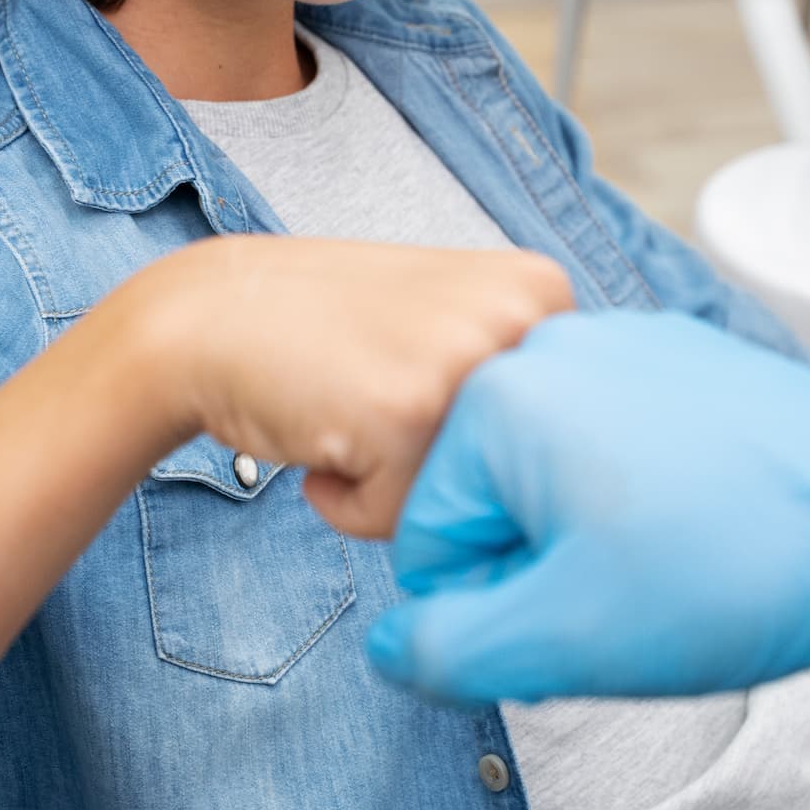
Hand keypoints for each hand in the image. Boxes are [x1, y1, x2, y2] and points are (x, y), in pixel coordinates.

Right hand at [126, 236, 573, 537]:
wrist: (216, 313)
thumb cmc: (333, 328)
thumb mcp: (455, 316)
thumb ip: (522, 372)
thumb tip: (593, 475)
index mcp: (543, 289)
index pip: (561, 431)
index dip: (478, 433)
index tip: (420, 378)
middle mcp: (522, 316)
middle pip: (518, 473)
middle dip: (443, 463)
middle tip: (379, 394)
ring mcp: (469, 363)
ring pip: (465, 501)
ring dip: (400, 484)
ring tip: (353, 410)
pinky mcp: (409, 416)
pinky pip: (401, 520)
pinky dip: (352, 501)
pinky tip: (322, 430)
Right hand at [366, 311, 809, 719]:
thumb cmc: (738, 564)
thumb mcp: (565, 636)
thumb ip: (448, 649)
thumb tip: (395, 643)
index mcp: (502, 399)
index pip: (427, 536)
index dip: (488, 605)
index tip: (566, 619)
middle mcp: (553, 345)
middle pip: (488, 491)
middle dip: (538, 559)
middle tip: (622, 594)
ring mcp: (623, 339)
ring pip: (552, 464)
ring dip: (587, 526)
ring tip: (667, 558)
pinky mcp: (679, 353)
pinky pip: (614, 431)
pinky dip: (636, 485)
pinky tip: (697, 518)